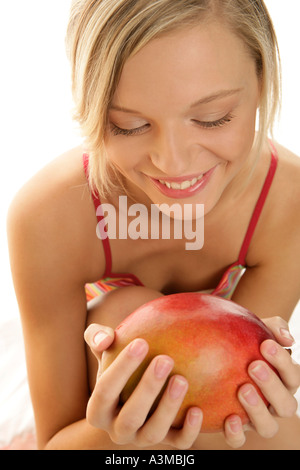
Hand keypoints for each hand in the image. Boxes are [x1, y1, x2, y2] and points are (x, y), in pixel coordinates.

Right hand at [84, 323, 202, 448]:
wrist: (134, 392)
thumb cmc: (117, 361)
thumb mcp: (104, 350)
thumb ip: (97, 337)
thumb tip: (104, 338)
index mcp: (98, 410)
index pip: (105, 391)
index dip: (122, 368)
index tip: (141, 342)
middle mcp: (117, 430)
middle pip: (130, 416)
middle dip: (148, 388)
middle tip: (165, 359)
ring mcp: (141, 440)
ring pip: (153, 432)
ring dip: (168, 407)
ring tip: (182, 379)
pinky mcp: (165, 445)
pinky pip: (178, 444)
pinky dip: (189, 431)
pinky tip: (198, 409)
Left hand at [223, 316, 299, 447]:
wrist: (214, 358)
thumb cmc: (241, 342)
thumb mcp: (256, 330)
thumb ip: (273, 327)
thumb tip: (287, 337)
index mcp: (283, 381)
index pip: (293, 375)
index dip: (283, 362)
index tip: (265, 343)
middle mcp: (275, 403)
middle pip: (286, 405)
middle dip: (272, 385)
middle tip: (254, 365)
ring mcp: (257, 419)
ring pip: (268, 427)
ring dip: (258, 410)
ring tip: (242, 389)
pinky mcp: (237, 430)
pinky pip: (239, 440)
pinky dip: (236, 433)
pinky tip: (228, 418)